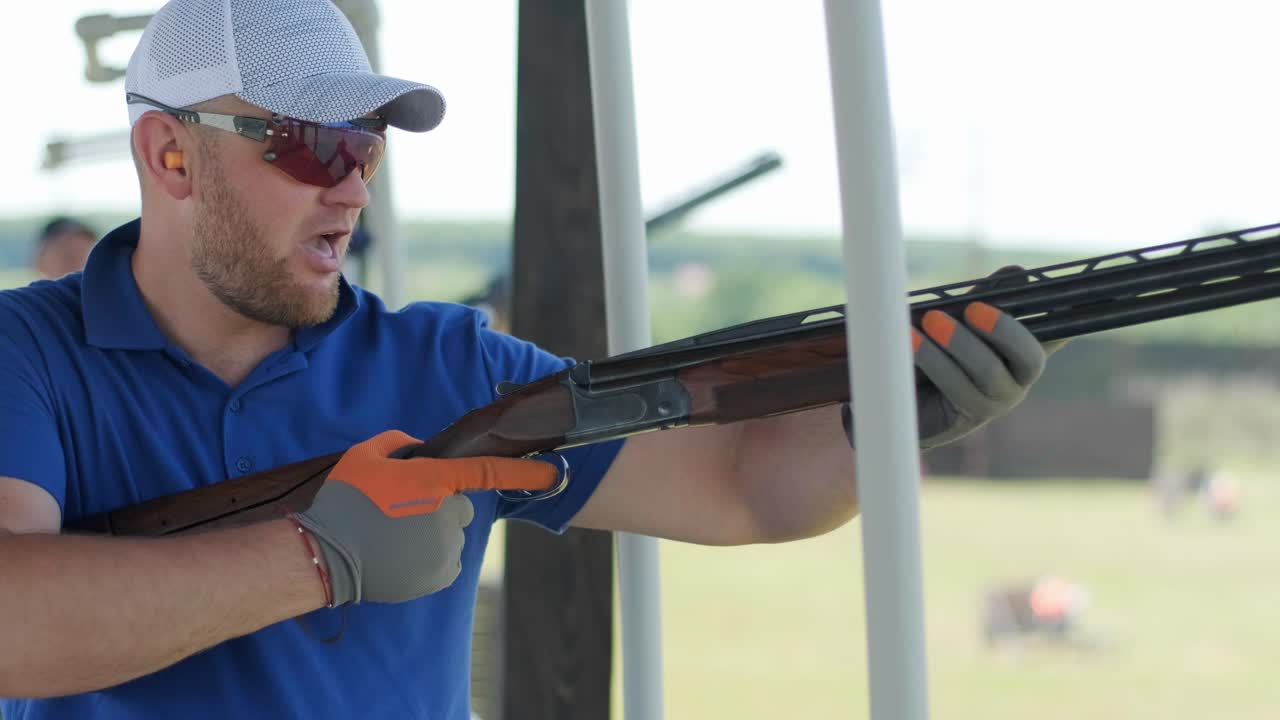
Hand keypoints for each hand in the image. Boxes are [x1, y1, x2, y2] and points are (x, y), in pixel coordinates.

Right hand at [294, 430, 559, 604]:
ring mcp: (445, 547)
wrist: (325, 554)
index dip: (526, 472)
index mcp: (434, 480)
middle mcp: (447, 513)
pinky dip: (429, 559)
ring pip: (452, 536)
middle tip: (403, 512)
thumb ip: (399, 443)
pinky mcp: (439, 575)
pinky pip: (446, 561)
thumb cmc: (344, 501)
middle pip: (461, 507)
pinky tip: (400, 556)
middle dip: (441, 507)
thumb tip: (420, 449)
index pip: (490, 472)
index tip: (555, 472)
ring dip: (432, 535)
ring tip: (394, 538)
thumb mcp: (365, 456)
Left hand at [842, 266, 1063, 450]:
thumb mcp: (955, 318)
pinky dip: (932, 360)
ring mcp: (995, 401)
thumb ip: (985, 297)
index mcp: (1020, 349)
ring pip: (988, 371)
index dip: (1069, 320)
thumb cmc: (930, 350)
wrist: (893, 393)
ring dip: (956, 343)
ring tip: (925, 322)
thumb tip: (1018, 273)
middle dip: (1002, 329)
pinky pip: (956, 388)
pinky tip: (910, 340)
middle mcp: (1017, 377)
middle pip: (1029, 356)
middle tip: (971, 308)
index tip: (1075, 299)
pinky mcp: (967, 418)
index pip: (1056, 334)